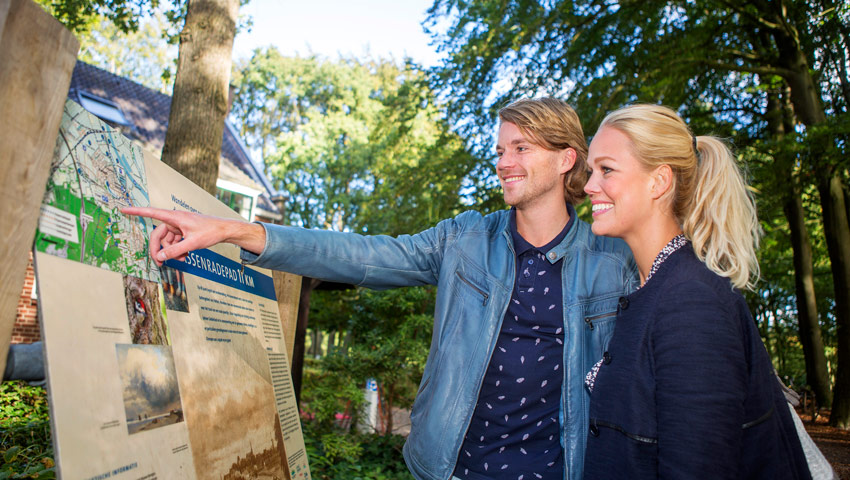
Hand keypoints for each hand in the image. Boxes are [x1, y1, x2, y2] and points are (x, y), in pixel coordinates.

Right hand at [121, 207, 264, 265]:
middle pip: (158, 235)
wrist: (225, 230)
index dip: (136, 212)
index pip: (151, 213)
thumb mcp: (192, 244)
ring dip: (171, 252)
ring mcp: (179, 226)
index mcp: (175, 217)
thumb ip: (174, 251)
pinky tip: (185, 257)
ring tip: (181, 261)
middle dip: (158, 250)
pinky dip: (177, 251)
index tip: (123, 209)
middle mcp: (175, 220)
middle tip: (159, 264)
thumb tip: (158, 257)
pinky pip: (174, 242)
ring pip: (167, 241)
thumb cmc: (210, 232)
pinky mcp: (184, 232)